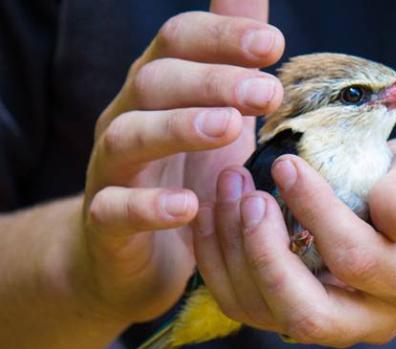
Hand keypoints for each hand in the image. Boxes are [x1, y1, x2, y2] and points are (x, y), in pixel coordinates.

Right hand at [79, 0, 283, 323]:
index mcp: (159, 87)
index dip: (222, 37)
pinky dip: (150, 206)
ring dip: (180, 127)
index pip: (179, 41)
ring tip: (229, 128)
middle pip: (158, 82)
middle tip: (267, 92)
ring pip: (130, 136)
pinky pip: (117, 209)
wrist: (133, 248)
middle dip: (214, 81)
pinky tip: (188, 206)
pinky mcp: (106, 221)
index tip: (273, 45)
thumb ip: (230, 58)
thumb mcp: (216, 111)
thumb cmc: (186, 171)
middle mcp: (129, 117)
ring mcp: (112, 169)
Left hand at [194, 137, 395, 345]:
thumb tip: (394, 213)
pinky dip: (221, 261)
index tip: (287, 164)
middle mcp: (374, 318)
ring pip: (265, 313)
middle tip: (249, 196)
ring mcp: (333, 323)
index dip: (317, 213)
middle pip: (306, 314)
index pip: (359, 259)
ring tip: (228, 190)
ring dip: (234, 253)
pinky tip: (216, 213)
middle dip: (266, 255)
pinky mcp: (296, 311)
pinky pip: (245, 303)